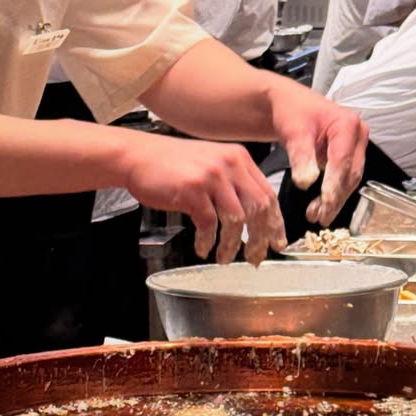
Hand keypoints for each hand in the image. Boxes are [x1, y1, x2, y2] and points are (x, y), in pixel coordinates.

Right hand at [120, 131, 286, 264]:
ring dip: (231, 245)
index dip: (275, 222)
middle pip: (258, 208)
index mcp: (239, 158)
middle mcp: (229, 164)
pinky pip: (209, 224)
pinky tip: (202, 248)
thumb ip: (233, 183)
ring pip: (236, 220)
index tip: (277, 242)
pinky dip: (207, 241)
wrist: (138, 157)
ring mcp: (211, 176)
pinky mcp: (192, 190)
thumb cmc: (171, 164)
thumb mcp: (211, 163)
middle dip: (259, 239)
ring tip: (224, 258)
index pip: (268, 194)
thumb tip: (254, 218)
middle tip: (255, 257)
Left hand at [267, 80, 368, 225]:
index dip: (334, 183)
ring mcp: (355, 146)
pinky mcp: (348, 156)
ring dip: (334, 199)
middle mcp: (358, 135)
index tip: (325, 203)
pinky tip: (318, 207)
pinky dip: (332, 193)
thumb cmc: (291, 111)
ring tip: (316, 216)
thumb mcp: (293, 131)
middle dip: (335, 197)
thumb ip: (301, 156)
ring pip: (349, 179)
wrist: (289, 104)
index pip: (342, 159)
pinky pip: (343, 178)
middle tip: (320, 217)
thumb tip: (306, 182)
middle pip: (350, 173)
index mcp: (348, 124)